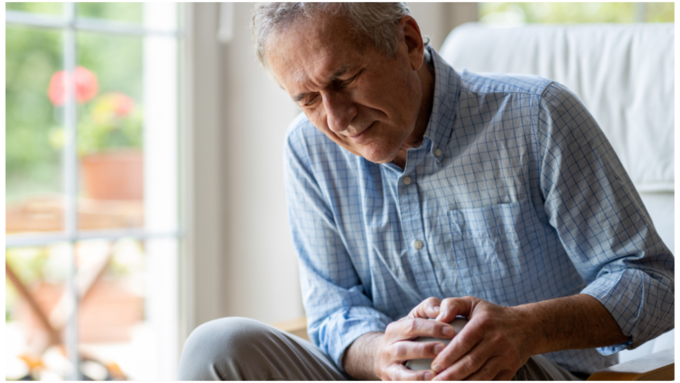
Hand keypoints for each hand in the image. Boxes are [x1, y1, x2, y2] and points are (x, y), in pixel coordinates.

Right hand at [375, 316, 455, 379]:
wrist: (383, 355)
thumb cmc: (408, 334)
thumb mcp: (415, 317)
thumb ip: (428, 308)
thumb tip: (441, 309)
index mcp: (395, 329)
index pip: (413, 326)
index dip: (432, 328)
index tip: (451, 331)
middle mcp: (388, 348)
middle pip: (405, 348)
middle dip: (426, 348)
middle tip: (445, 349)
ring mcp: (387, 366)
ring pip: (401, 369)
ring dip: (420, 372)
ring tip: (438, 370)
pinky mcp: (391, 380)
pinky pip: (402, 382)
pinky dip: (416, 382)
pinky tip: (431, 380)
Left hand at [409, 296, 536, 380]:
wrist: (527, 326)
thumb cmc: (491, 315)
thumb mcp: (472, 303)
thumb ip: (452, 305)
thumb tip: (437, 318)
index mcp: (484, 323)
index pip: (463, 342)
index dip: (448, 356)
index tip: (434, 366)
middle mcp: (497, 340)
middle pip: (471, 362)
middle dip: (451, 375)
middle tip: (435, 381)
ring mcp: (506, 356)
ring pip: (482, 375)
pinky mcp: (511, 369)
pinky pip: (492, 382)